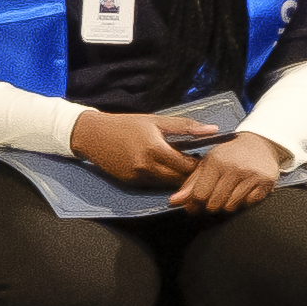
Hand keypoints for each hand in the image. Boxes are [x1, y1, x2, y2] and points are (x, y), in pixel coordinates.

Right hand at [64, 109, 196, 191]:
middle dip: (191, 175)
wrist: (93, 135)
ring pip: (168, 185)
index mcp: (155, 149)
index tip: (204, 158)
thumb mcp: (156, 120)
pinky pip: (154, 185)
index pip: (187, 165)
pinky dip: (162, 179)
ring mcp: (138, 177)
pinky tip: (165, 170)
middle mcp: (147, 167)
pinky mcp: (131, 183)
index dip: (199, 164)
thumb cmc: (126, 124)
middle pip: (180, 179)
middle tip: (197, 166)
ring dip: (177, 179)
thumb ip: (186, 126)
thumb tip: (213, 130)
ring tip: (183, 168)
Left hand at [165, 132, 285, 214]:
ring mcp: (251, 175)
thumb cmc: (230, 154)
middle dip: (212, 204)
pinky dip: (244, 201)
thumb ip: (190, 184)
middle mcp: (233, 168)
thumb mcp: (207, 163)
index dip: (196, 202)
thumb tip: (174, 201)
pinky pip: (248, 204)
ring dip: (228, 204)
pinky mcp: (265, 182)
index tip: (197, 201)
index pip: (199, 195)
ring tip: (230, 191)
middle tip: (216, 194)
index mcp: (215, 161)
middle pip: (214, 204)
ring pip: (230, 207)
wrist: (259, 143)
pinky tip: (243, 190)